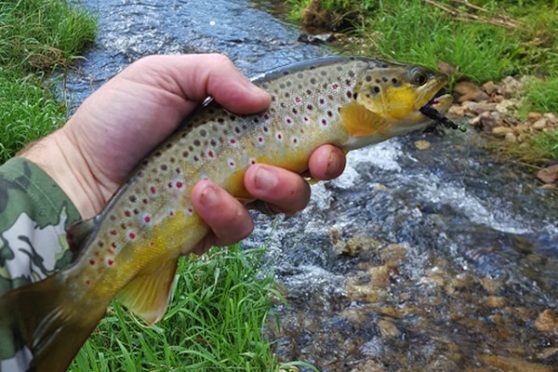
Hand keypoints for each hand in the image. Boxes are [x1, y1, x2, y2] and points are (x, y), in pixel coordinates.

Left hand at [21, 54, 345, 253]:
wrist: (80, 171)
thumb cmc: (119, 120)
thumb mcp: (162, 76)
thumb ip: (214, 74)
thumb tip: (264, 99)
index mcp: (238, 129)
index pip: (295, 135)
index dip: (324, 139)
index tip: (334, 137)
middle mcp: (241, 166)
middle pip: (302, 176)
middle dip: (319, 170)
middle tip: (313, 162)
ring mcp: (228, 201)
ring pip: (279, 207)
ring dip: (276, 190)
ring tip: (248, 177)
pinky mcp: (209, 230)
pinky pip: (237, 229)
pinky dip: (225, 212)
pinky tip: (199, 195)